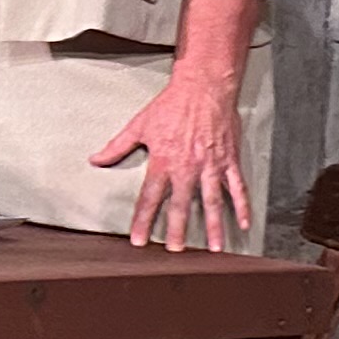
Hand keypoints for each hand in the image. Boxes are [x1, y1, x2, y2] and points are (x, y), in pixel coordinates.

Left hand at [96, 68, 252, 251]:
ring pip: (211, 202)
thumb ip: (117, 147)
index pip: (150, 197)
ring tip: (212, 248)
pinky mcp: (229, 160)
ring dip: (213, 226)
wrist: (204, 88)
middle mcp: (187, 167)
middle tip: (175, 250)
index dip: (143, 220)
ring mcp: (210, 165)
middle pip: (181, 205)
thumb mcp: (139, 125)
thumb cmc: (171, 105)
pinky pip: (237, 188)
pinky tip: (243, 223)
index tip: (139, 240)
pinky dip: (241, 206)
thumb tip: (95, 159)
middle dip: (177, 230)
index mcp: (164, 161)